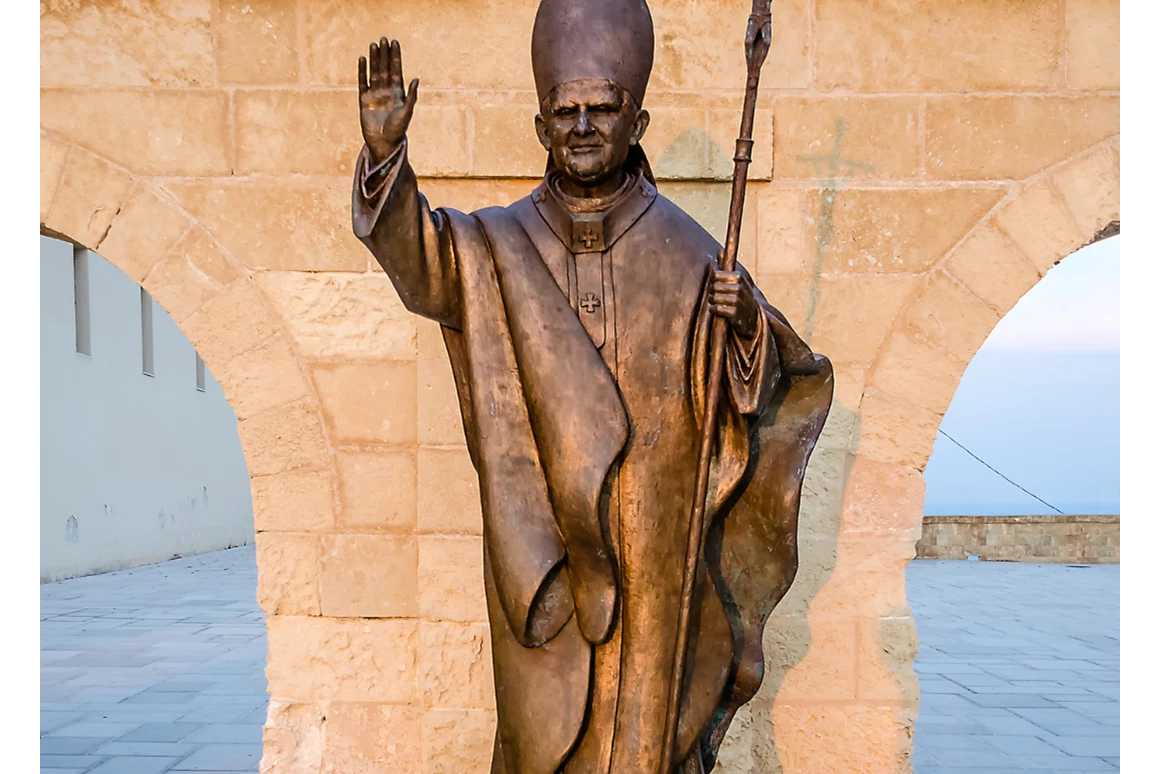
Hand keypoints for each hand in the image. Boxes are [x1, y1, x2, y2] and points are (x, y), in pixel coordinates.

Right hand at [358, 37, 417, 163]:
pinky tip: (363, 59)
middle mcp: (387, 92)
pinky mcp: (364, 101)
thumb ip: (412, 95)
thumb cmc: (398, 130)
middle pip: (385, 68)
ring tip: (374, 45)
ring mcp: (375, 95)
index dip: (395, 57)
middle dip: (384, 54)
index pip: (397, 70)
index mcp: (399, 93)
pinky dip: (362, 71)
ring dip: (374, 59)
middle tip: (384, 39)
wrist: (383, 144)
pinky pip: (363, 82)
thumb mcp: (407, 111)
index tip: (395, 42)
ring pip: (374, 72)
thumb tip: (416, 78)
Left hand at [710, 266, 758, 338]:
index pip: (716, 275)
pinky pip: (716, 309)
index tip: (715, 284)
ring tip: (715, 302)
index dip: (712, 280)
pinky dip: (714, 310)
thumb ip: (726, 265)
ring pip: (714, 298)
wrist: (752, 317)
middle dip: (711, 291)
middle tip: (714, 294)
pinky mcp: (735, 314)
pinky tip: (717, 310)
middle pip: (713, 286)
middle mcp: (740, 288)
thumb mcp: (737, 280)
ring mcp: (738, 301)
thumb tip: (720, 251)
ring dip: (712, 301)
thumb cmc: (740, 296)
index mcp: (739, 277)